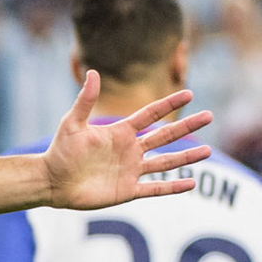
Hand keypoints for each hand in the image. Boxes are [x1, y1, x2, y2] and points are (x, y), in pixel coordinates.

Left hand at [42, 72, 213, 209]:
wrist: (52, 181)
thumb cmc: (59, 151)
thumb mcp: (72, 124)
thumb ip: (85, 100)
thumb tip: (93, 72)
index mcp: (120, 132)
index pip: (150, 114)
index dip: (169, 104)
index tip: (189, 92)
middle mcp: (130, 150)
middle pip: (165, 136)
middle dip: (187, 126)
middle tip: (209, 115)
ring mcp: (130, 170)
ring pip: (166, 162)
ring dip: (186, 158)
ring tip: (208, 151)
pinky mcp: (127, 190)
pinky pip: (155, 188)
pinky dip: (173, 187)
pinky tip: (192, 184)